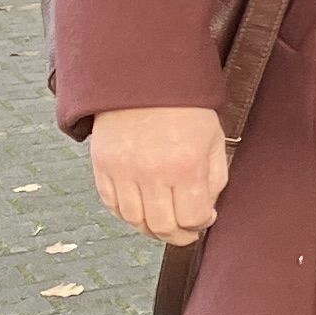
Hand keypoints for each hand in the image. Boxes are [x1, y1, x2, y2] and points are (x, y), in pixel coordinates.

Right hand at [90, 106, 230, 244]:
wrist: (144, 78)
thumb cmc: (185, 108)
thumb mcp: (213, 140)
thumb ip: (214, 180)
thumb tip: (205, 214)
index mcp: (185, 164)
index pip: (192, 217)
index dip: (201, 224)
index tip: (204, 219)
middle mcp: (152, 172)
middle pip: (162, 226)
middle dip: (178, 236)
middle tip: (185, 232)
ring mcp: (123, 170)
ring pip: (134, 221)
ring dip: (151, 229)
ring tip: (163, 222)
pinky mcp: (102, 166)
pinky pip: (111, 205)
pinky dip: (126, 214)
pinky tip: (141, 208)